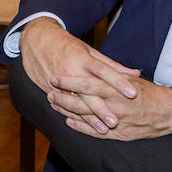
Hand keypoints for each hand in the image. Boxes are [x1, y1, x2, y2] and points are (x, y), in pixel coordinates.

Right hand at [19, 18, 141, 133]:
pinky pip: (64, 106)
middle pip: (89, 92)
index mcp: (83, 58)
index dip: (118, 82)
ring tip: (103, 130)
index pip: (104, 71)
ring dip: (90, 118)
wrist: (36, 42)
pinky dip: (75, 117)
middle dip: (102, 108)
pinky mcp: (51, 89)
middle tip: (115, 121)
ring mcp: (60, 82)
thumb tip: (134, 73)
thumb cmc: (67, 45)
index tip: (132, 92)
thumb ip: (112, 65)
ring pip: (77, 103)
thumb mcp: (89, 51)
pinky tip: (85, 126)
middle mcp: (71, 71)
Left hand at [51, 75, 171, 140]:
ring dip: (68, 112)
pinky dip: (80, 127)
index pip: (87, 84)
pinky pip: (95, 132)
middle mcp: (114, 106)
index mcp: (116, 89)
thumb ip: (111, 74)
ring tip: (55, 106)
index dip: (69, 82)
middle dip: (63, 98)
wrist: (169, 113)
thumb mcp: (130, 79)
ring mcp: (115, 122)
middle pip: (82, 102)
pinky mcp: (119, 135)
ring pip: (86, 118)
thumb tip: (94, 63)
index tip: (54, 78)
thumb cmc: (149, 92)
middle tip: (49, 93)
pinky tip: (69, 122)